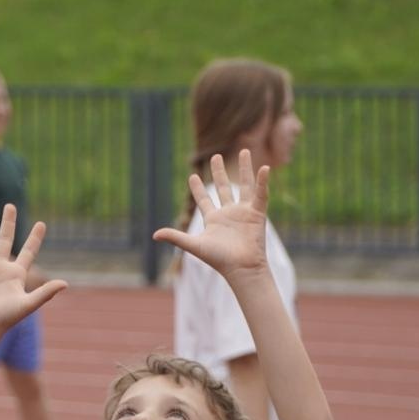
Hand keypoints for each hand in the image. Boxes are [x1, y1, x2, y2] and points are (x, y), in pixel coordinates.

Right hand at [0, 203, 66, 334]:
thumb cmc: (5, 319)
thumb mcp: (28, 304)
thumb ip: (45, 293)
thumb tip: (65, 283)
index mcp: (16, 274)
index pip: (28, 251)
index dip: (35, 238)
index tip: (42, 224)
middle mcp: (0, 268)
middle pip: (4, 239)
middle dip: (7, 223)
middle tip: (10, 206)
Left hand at [152, 150, 270, 281]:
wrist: (241, 268)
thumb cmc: (219, 259)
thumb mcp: (194, 245)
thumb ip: (176, 237)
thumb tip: (154, 235)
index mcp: (213, 219)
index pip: (203, 199)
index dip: (198, 188)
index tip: (192, 176)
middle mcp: (228, 213)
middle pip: (224, 188)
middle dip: (219, 172)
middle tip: (215, 156)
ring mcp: (243, 213)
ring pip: (244, 185)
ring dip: (245, 169)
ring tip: (244, 151)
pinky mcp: (257, 214)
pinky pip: (260, 194)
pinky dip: (262, 182)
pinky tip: (264, 168)